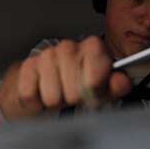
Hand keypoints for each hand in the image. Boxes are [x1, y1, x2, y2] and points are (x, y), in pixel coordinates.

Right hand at [0, 36, 132, 120]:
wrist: (45, 83)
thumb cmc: (75, 84)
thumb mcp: (102, 88)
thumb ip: (116, 85)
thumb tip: (123, 83)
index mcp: (92, 48)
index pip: (95, 79)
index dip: (94, 92)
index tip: (93, 92)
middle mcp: (68, 47)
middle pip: (74, 93)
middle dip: (73, 100)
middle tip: (72, 94)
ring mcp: (46, 55)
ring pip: (52, 97)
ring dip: (54, 101)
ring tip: (57, 93)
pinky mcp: (26, 66)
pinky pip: (32, 96)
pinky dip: (36, 101)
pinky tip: (41, 91)